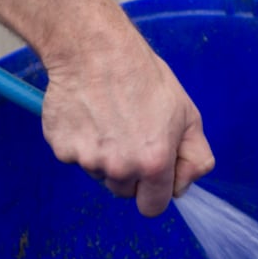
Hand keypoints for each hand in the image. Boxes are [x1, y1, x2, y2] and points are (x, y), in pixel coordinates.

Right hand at [40, 0, 213, 216]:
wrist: (95, 50)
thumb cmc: (145, 79)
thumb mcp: (188, 116)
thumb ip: (195, 158)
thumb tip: (183, 187)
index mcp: (154, 164)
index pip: (152, 208)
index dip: (155, 192)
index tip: (153, 175)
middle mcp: (120, 168)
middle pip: (124, 192)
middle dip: (130, 172)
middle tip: (131, 133)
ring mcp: (88, 160)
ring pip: (99, 173)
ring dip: (105, 155)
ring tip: (110, 118)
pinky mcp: (62, 149)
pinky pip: (75, 156)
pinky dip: (81, 141)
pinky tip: (89, 114)